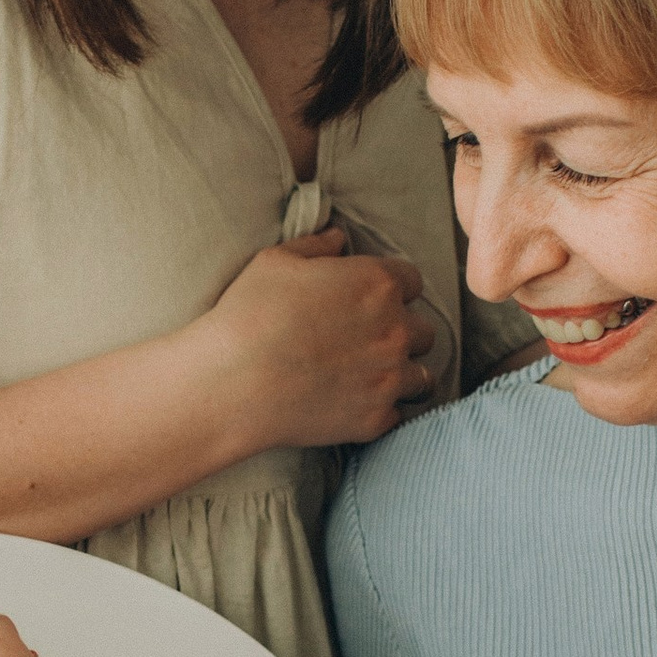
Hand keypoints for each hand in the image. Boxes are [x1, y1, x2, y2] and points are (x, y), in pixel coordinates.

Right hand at [204, 227, 437, 450]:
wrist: (232, 384)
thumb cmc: (250, 315)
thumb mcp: (276, 262)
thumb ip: (316, 246)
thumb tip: (337, 238)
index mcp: (377, 284)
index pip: (411, 280)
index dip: (390, 289)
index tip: (369, 300)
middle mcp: (395, 330)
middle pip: (423, 331)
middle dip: (400, 333)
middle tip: (368, 341)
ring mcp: (390, 377)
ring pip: (421, 376)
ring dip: (401, 373)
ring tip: (371, 376)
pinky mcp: (377, 418)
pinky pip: (398, 414)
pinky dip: (382, 409)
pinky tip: (355, 404)